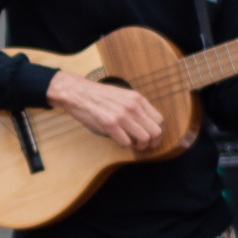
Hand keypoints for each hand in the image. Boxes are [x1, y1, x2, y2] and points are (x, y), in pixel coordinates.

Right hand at [45, 68, 164, 150]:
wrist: (78, 92)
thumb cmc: (98, 95)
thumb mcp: (123, 95)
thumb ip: (135, 106)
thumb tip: (145, 122)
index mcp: (137, 99)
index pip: (159, 120)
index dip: (157, 132)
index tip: (151, 137)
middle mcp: (133, 107)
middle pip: (155, 131)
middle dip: (152, 142)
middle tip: (144, 145)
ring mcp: (122, 116)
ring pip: (144, 139)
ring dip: (139, 146)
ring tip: (133, 144)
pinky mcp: (110, 125)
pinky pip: (126, 142)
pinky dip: (124, 145)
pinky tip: (119, 140)